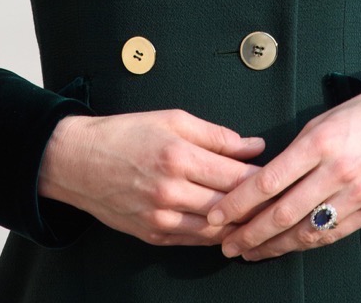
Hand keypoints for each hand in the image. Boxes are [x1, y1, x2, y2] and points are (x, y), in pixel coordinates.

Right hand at [38, 109, 264, 246]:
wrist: (79, 161)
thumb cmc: (126, 133)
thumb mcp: (173, 120)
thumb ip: (217, 135)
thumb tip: (253, 146)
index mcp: (179, 156)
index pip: (235, 175)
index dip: (263, 178)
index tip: (281, 175)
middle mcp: (171, 191)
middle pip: (229, 205)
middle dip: (257, 204)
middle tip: (279, 199)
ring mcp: (161, 217)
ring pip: (215, 230)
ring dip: (240, 226)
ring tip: (261, 217)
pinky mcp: (153, 235)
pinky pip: (195, 241)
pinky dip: (216, 235)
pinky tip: (230, 227)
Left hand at [207, 74, 360, 259]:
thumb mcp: (324, 119)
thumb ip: (296, 150)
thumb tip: (264, 179)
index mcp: (320, 142)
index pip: (269, 180)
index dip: (239, 202)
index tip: (217, 214)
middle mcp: (338, 171)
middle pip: (283, 213)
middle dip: (250, 232)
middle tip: (226, 244)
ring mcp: (357, 195)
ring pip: (306, 231)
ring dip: (273, 246)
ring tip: (250, 252)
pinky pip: (331, 234)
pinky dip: (305, 243)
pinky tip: (286, 247)